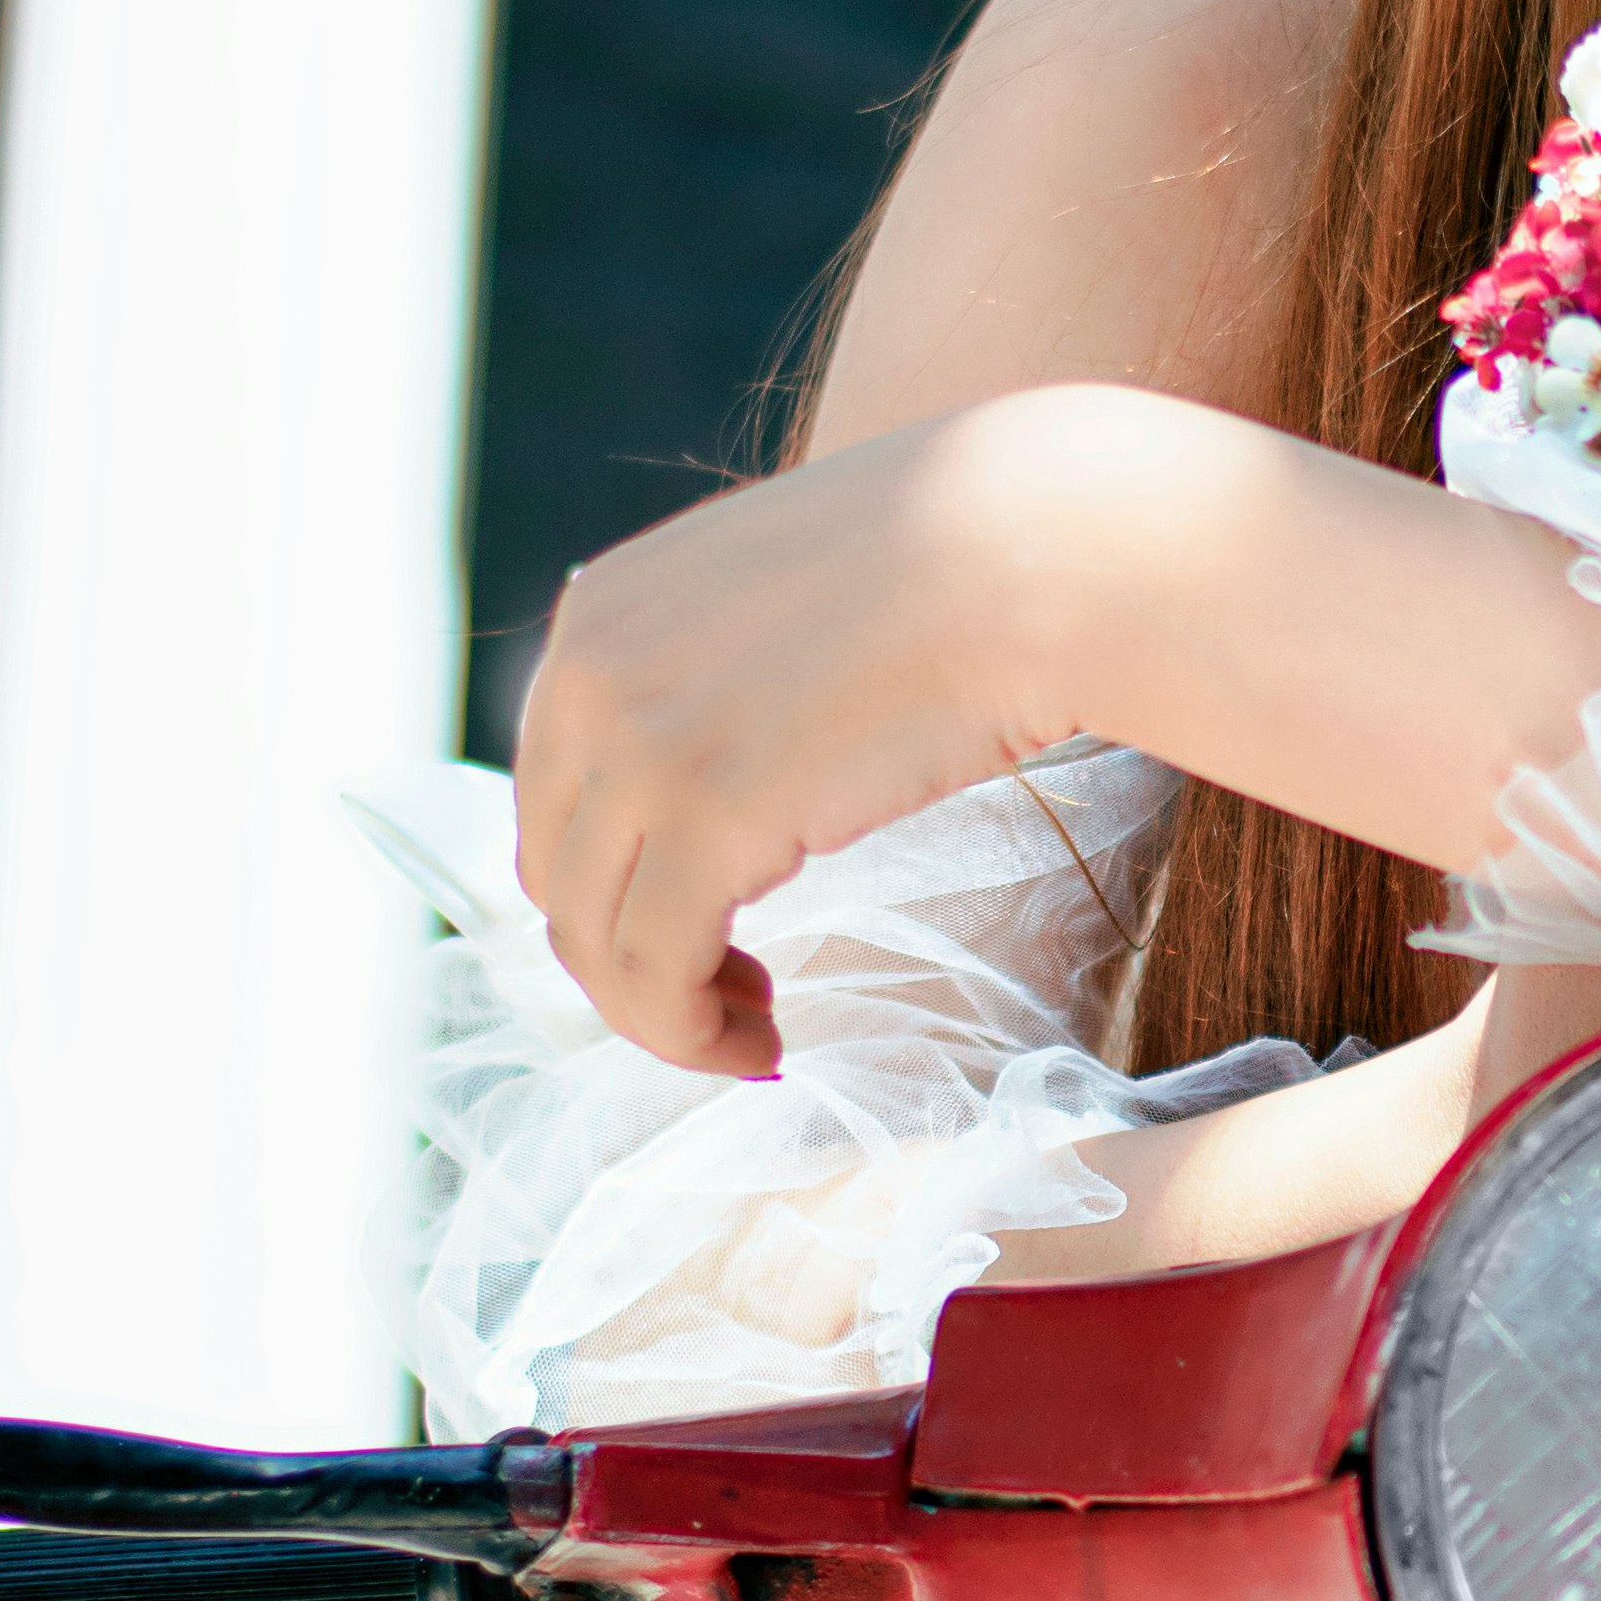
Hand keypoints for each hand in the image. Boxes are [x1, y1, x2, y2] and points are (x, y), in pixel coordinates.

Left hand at [518, 396, 1110, 1076]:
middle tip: (735, 997)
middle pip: (561, 876)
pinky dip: (690, 1035)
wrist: (1047, 552)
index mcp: (602, 612)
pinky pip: (653, 971)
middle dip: (631, 959)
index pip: (554, 795)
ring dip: (662, 1015)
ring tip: (751, 1035)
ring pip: (593, 940)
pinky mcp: (706, 815)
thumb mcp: (789, 593)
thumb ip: (720, 663)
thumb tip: (725, 766)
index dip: (615, 889)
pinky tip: (761, 1048)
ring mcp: (639, 743)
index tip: (699, 932)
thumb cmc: (963, 568)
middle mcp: (590, 672)